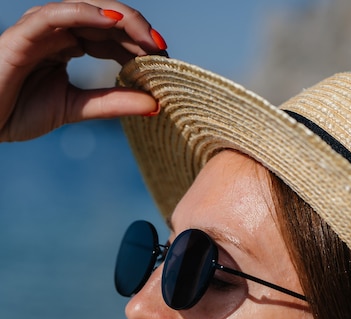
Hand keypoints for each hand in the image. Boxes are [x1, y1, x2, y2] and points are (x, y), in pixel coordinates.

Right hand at [0, 1, 163, 140]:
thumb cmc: (19, 111)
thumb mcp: (76, 108)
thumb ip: (112, 103)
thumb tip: (155, 104)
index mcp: (70, 45)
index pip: (113, 37)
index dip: (140, 48)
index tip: (167, 66)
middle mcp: (59, 31)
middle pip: (107, 20)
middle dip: (139, 33)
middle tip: (165, 53)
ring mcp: (43, 27)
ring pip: (88, 10)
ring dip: (122, 21)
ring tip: (149, 41)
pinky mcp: (25, 31)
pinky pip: (57, 14)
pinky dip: (85, 13)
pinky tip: (112, 22)